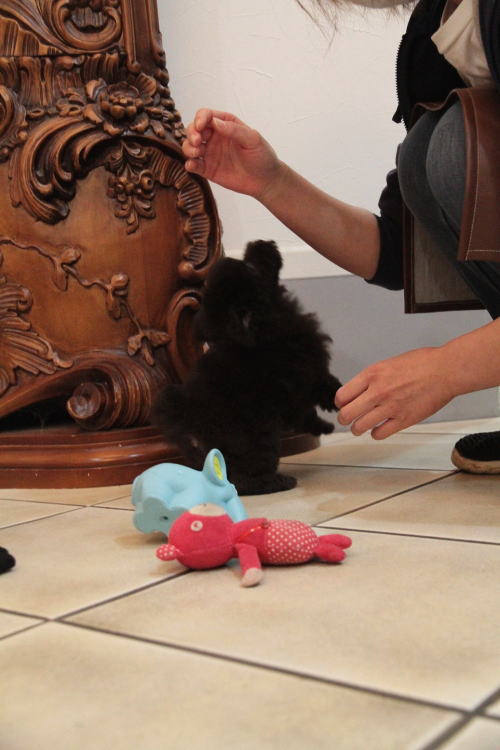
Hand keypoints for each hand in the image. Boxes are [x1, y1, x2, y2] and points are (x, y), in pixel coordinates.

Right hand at [182, 108, 281, 197]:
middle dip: (192, 133)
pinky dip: (189, 164)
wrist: (265, 180)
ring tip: (197, 153)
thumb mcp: (253, 139)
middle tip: (197, 141)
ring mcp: (210, 153)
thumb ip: (234, 130)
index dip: (200, 118)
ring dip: (188, 148)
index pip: (206, 115)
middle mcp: (214, 137)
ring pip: (190, 146)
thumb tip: (215, 122)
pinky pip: (194, 164)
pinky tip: (192, 165)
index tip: (201, 126)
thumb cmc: (262, 156)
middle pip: (193, 129)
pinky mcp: (208, 169)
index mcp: (225, 124)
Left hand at [334, 346, 456, 438]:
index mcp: (372, 374)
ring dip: (357, 429)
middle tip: (346, 419)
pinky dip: (376, 434)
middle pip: (346, 414)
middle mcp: (378, 391)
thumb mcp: (388, 363)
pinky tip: (379, 429)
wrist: (445, 370)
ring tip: (359, 427)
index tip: (342, 405)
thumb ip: (372, 378)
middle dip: (344, 419)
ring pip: (360, 427)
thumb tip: (360, 391)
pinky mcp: (403, 420)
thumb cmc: (422, 363)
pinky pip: (380, 434)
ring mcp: (390, 407)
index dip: (340, 403)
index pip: (342, 395)